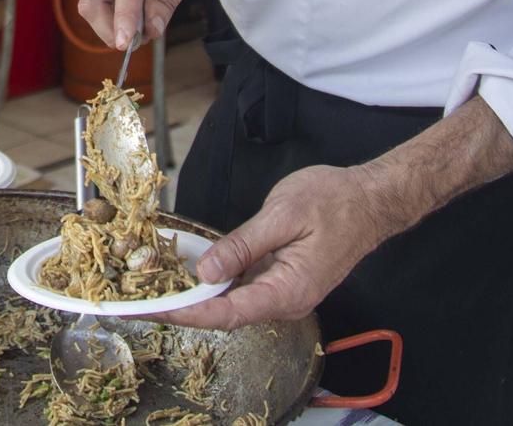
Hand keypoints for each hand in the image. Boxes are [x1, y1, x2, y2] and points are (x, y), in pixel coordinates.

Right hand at [81, 0, 218, 47]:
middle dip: (111, 28)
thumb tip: (151, 29)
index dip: (123, 16)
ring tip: (143, 29)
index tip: (124, 43)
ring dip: (112, 25)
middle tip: (140, 42)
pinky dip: (114, 17)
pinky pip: (99, 2)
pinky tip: (135, 18)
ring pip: (92, 5)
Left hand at [163, 164, 396, 329]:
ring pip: (232, 302)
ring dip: (197, 295)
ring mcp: (284, 293)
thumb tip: (206, 273)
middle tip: (142, 296)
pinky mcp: (282, 280)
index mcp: (287, 292)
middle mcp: (285, 302)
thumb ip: (242, 246)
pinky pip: (243, 288)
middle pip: (225, 314)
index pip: (226, 313)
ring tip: (156, 285)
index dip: (186, 313)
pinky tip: (190, 271)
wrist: (371, 199)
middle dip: (183, 307)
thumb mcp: (281, 215)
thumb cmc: (333, 201)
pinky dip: (215, 282)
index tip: (153, 309)